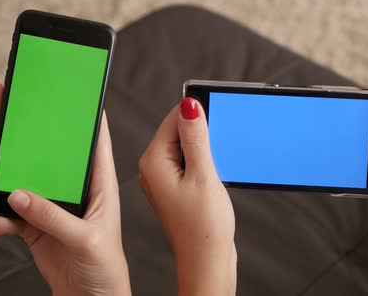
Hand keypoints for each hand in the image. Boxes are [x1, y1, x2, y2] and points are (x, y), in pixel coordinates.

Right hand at [0, 80, 130, 295]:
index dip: (81, 112)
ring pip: (21, 178)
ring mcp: (52, 205)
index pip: (92, 140)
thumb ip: (53, 216)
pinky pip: (9, 216)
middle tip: (2, 100)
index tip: (65, 87)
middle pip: (47, 151)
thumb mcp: (87, 238)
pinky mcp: (35, 226)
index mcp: (99, 184)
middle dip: (24, 128)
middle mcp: (75, 189)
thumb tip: (19, 195)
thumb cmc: (106, 267)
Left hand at [139, 97, 236, 295]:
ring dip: (202, 150)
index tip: (215, 119)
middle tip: (212, 158)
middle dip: (200, 134)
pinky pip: (187, 162)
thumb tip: (189, 105)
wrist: (206, 260)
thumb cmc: (203, 227)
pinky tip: (210, 177)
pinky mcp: (174, 186)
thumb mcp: (203, 175)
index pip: (173, 118)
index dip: (197, 114)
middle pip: (177, 130)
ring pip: (184, 146)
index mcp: (153, 161)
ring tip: (210, 173)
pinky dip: (201, 162)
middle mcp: (152, 168)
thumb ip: (196, 138)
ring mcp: (162, 178)